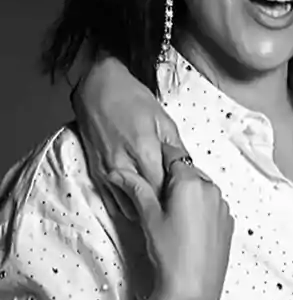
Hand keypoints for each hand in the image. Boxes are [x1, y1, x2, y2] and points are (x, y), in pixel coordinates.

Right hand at [71, 55, 183, 217]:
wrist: (98, 90)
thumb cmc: (133, 101)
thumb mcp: (164, 122)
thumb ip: (176, 150)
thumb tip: (190, 171)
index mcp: (144, 152)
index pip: (165, 188)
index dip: (178, 196)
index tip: (188, 199)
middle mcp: (123, 166)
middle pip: (148, 199)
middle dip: (164, 205)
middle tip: (178, 208)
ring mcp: (107, 172)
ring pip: (130, 206)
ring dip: (146, 209)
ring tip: (161, 210)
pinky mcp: (96, 174)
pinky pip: (113, 201)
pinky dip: (129, 207)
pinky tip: (142, 208)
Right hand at [109, 144, 234, 299]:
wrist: (194, 286)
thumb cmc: (170, 252)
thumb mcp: (149, 217)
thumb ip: (137, 189)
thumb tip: (120, 173)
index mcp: (192, 183)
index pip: (174, 157)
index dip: (159, 161)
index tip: (148, 167)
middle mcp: (212, 190)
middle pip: (189, 174)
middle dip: (172, 181)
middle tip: (155, 200)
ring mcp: (223, 207)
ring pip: (201, 190)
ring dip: (187, 196)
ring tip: (170, 218)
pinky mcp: (228, 222)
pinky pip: (212, 207)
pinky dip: (199, 210)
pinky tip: (186, 229)